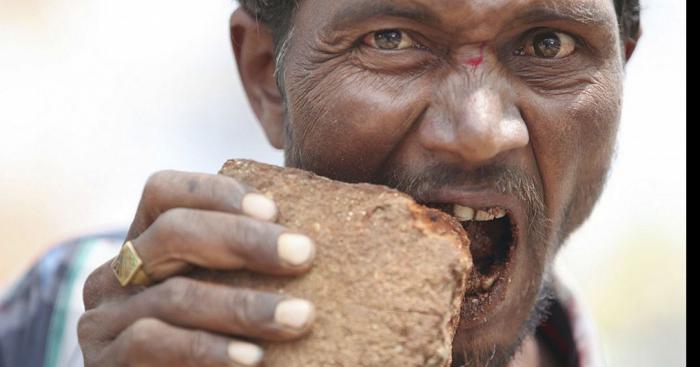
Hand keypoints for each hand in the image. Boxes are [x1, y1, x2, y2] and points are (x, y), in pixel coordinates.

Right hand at [78, 170, 315, 365]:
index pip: (164, 193)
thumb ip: (245, 267)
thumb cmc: (219, 347)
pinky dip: (208, 348)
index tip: (273, 210)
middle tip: (303, 253)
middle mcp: (116, 275)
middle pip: (172, 232)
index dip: (215, 192)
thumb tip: (307, 243)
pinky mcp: (105, 364)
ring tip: (300, 316)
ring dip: (243, 306)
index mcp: (145, 246)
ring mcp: (104, 320)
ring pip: (174, 295)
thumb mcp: (226, 296)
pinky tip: (254, 357)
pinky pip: (153, 343)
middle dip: (244, 239)